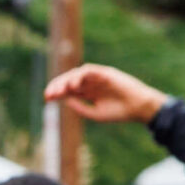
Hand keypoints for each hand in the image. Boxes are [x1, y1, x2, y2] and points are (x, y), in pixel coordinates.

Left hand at [44, 64, 166, 127]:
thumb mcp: (94, 113)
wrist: (138, 108)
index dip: (56, 93)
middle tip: (48, 95)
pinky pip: (89, 71)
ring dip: (65, 81)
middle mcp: (91, 83)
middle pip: (69, 81)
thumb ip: (80, 107)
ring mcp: (98, 77)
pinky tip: (73, 85)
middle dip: (57, 86)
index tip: (47, 99)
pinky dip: (79, 76)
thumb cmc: (119, 112)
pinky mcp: (106, 73)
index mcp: (88, 92)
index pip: (68, 89)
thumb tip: (65, 100)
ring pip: (77, 74)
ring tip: (58, 91)